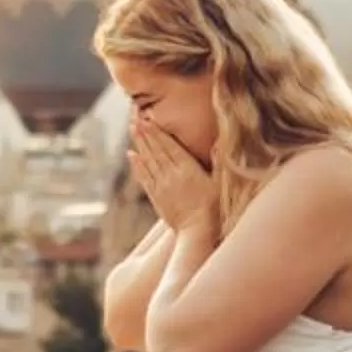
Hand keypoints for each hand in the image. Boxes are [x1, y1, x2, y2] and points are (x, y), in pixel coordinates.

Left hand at [129, 118, 214, 233]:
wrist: (197, 232)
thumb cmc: (214, 208)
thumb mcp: (219, 183)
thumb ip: (217, 162)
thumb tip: (218, 143)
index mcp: (188, 169)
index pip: (169, 146)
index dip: (158, 132)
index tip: (148, 119)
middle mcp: (172, 175)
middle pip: (156, 150)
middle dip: (145, 134)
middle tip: (135, 118)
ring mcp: (162, 186)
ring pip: (148, 161)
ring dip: (139, 144)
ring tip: (132, 130)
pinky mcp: (156, 197)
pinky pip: (144, 177)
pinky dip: (137, 165)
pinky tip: (131, 155)